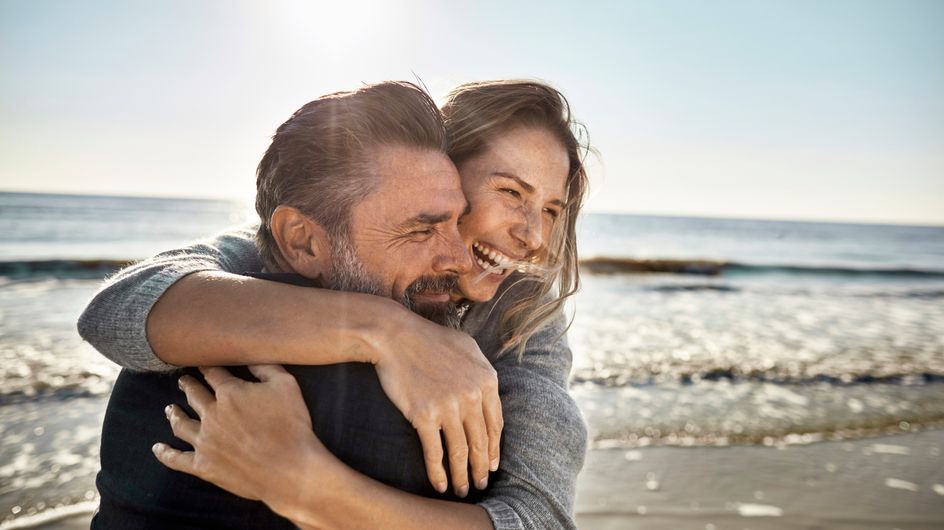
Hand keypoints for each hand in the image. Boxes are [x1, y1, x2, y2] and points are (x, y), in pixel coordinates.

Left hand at [152, 365, 326, 512]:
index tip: (203, 362)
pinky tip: (157, 448)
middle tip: (183, 380)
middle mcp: (212, 414)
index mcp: (230, 393)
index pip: (213, 373)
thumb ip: (266, 367)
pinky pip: (177, 459)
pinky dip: (165, 453)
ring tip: (169, 408)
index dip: (207, 366)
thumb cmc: (291, 425)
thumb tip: (249, 354)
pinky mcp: (203, 465)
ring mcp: (205, 441)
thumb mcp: (286, 385)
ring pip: (181, 424)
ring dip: (174, 414)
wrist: (288, 469)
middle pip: (194, 395)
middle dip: (188, 385)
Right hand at [371, 311, 502, 496]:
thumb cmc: (429, 339)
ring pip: (460, 451)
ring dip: (463, 475)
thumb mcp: (468, 348)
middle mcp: (472, 396)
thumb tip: (489, 394)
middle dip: (482, 467)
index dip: (494, 448)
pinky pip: (435, 452)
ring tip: (463, 489)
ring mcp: (448, 407)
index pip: (496, 424)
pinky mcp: (424, 416)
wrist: (395, 336)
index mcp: (487, 380)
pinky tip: (440, 485)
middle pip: (480, 441)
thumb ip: (482, 372)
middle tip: (481, 483)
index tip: (492, 463)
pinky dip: (438, 472)